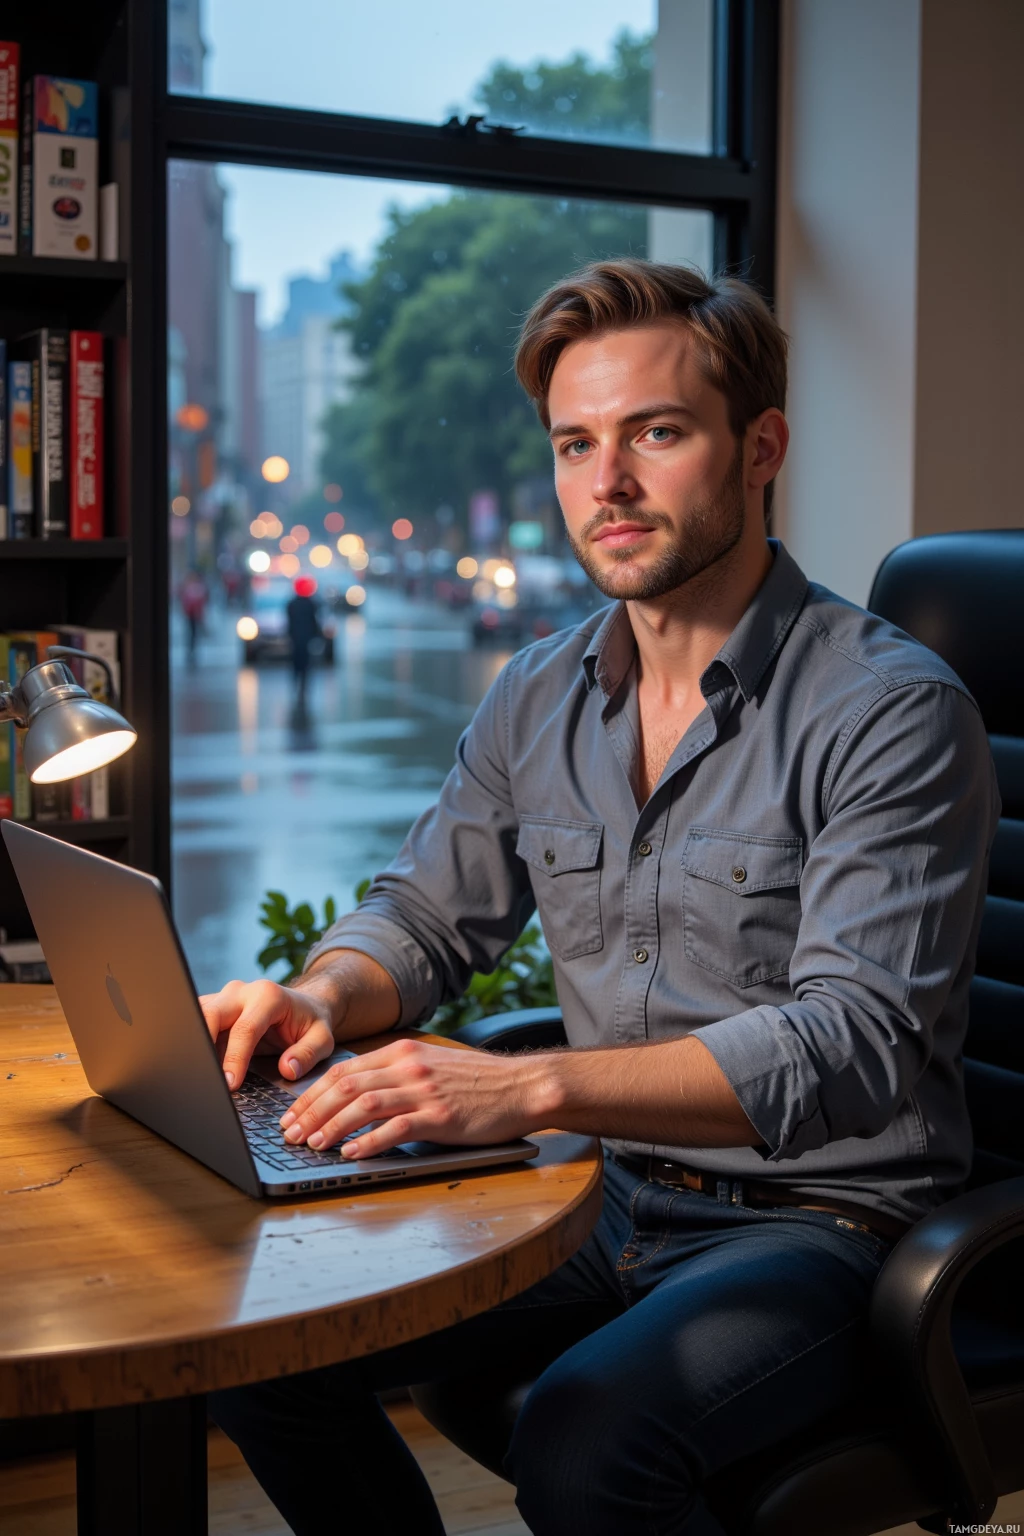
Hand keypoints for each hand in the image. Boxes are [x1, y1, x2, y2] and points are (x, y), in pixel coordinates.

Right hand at [199, 977, 336, 1088]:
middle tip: (205, 1079)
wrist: (304, 1004)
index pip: (245, 1029)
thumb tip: (287, 1069)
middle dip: (203, 1046)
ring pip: (197, 1014)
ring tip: (196, 1073)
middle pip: (211, 1014)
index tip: (230, 1084)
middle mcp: (242, 992)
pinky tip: (196, 1063)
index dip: (235, 1058)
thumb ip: (308, 1053)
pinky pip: (196, 1020)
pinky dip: (193, 1040)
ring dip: (194, 1042)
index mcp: (268, 996)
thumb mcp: (323, 1038)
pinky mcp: (215, 1006)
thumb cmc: (311, 1022)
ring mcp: (225, 997)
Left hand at [278, 1036, 545, 1157]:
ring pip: (363, 1104)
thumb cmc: (477, 1083)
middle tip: (290, 1135)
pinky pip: (395, 1128)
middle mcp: (408, 1066)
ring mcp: (424, 1090)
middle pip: (345, 1086)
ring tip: (313, 1145)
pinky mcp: (441, 1117)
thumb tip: (355, 1096)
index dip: (311, 1094)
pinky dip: (368, 1142)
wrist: (523, 1086)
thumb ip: (396, 1075)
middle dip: (311, 1112)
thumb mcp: (430, 1066)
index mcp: (402, 1052)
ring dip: (332, 1126)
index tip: (292, 1114)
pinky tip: (352, 1154)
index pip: (343, 1070)